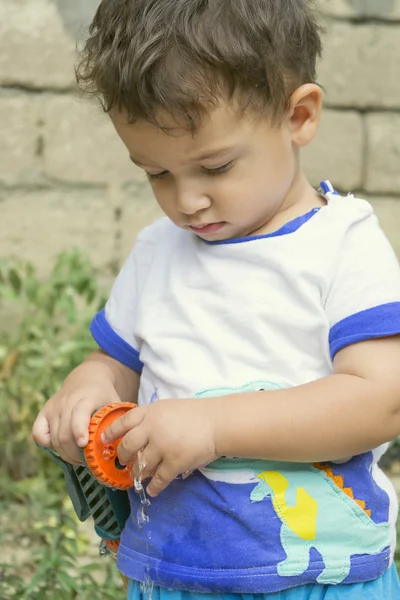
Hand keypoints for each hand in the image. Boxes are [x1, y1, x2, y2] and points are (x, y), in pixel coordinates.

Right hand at [32, 381, 121, 464]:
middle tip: (86, 462)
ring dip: (65, 453)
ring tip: (78, 458)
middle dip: (74, 453)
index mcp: (86, 398)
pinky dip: (47, 444)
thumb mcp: (114, 403)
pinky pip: (38, 434)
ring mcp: (53, 407)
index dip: (79, 430)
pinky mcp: (44, 412)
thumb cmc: (104, 396)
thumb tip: (121, 446)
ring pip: (53, 437)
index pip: (78, 414)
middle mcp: (66, 402)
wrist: (88, 378)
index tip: (83, 444)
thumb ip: (116, 422)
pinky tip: (60, 447)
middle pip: (64, 433)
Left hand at [102, 398, 218, 496]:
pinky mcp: (175, 462)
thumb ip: (150, 417)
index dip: (111, 432)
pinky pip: (159, 479)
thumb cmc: (194, 414)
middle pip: (127, 446)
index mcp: (150, 413)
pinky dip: (153, 487)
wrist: (217, 422)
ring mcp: (163, 446)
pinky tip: (152, 491)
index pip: (123, 422)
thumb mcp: (167, 408)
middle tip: (123, 462)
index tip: (103, 440)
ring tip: (137, 477)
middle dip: (122, 457)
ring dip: (137, 474)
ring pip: (141, 465)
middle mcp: (153, 429)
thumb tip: (134, 432)